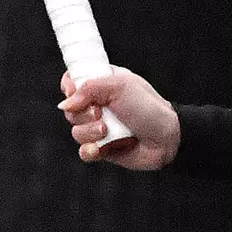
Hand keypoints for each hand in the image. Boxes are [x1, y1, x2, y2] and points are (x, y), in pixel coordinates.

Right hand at [58, 66, 179, 170]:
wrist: (166, 138)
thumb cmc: (148, 107)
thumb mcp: (119, 86)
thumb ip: (88, 88)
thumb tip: (65, 104)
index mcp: (104, 84)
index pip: (74, 80)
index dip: (70, 86)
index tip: (75, 91)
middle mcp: (100, 105)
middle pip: (70, 109)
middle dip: (82, 113)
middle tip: (100, 112)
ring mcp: (100, 127)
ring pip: (76, 131)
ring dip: (89, 132)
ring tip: (107, 130)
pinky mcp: (103, 148)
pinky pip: (83, 151)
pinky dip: (90, 150)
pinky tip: (101, 148)